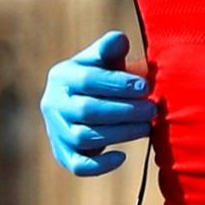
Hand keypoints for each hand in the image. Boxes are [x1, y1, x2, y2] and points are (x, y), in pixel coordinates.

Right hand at [40, 31, 155, 175]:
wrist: (80, 103)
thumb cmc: (99, 78)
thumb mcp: (102, 60)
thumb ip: (108, 49)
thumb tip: (119, 39)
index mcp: (61, 76)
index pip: (86, 79)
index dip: (116, 84)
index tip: (145, 87)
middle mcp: (52, 103)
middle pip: (86, 110)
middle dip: (124, 111)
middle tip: (153, 109)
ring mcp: (55, 130)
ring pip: (84, 136)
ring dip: (119, 133)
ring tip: (147, 127)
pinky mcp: (62, 154)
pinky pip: (77, 165)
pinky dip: (99, 165)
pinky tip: (122, 156)